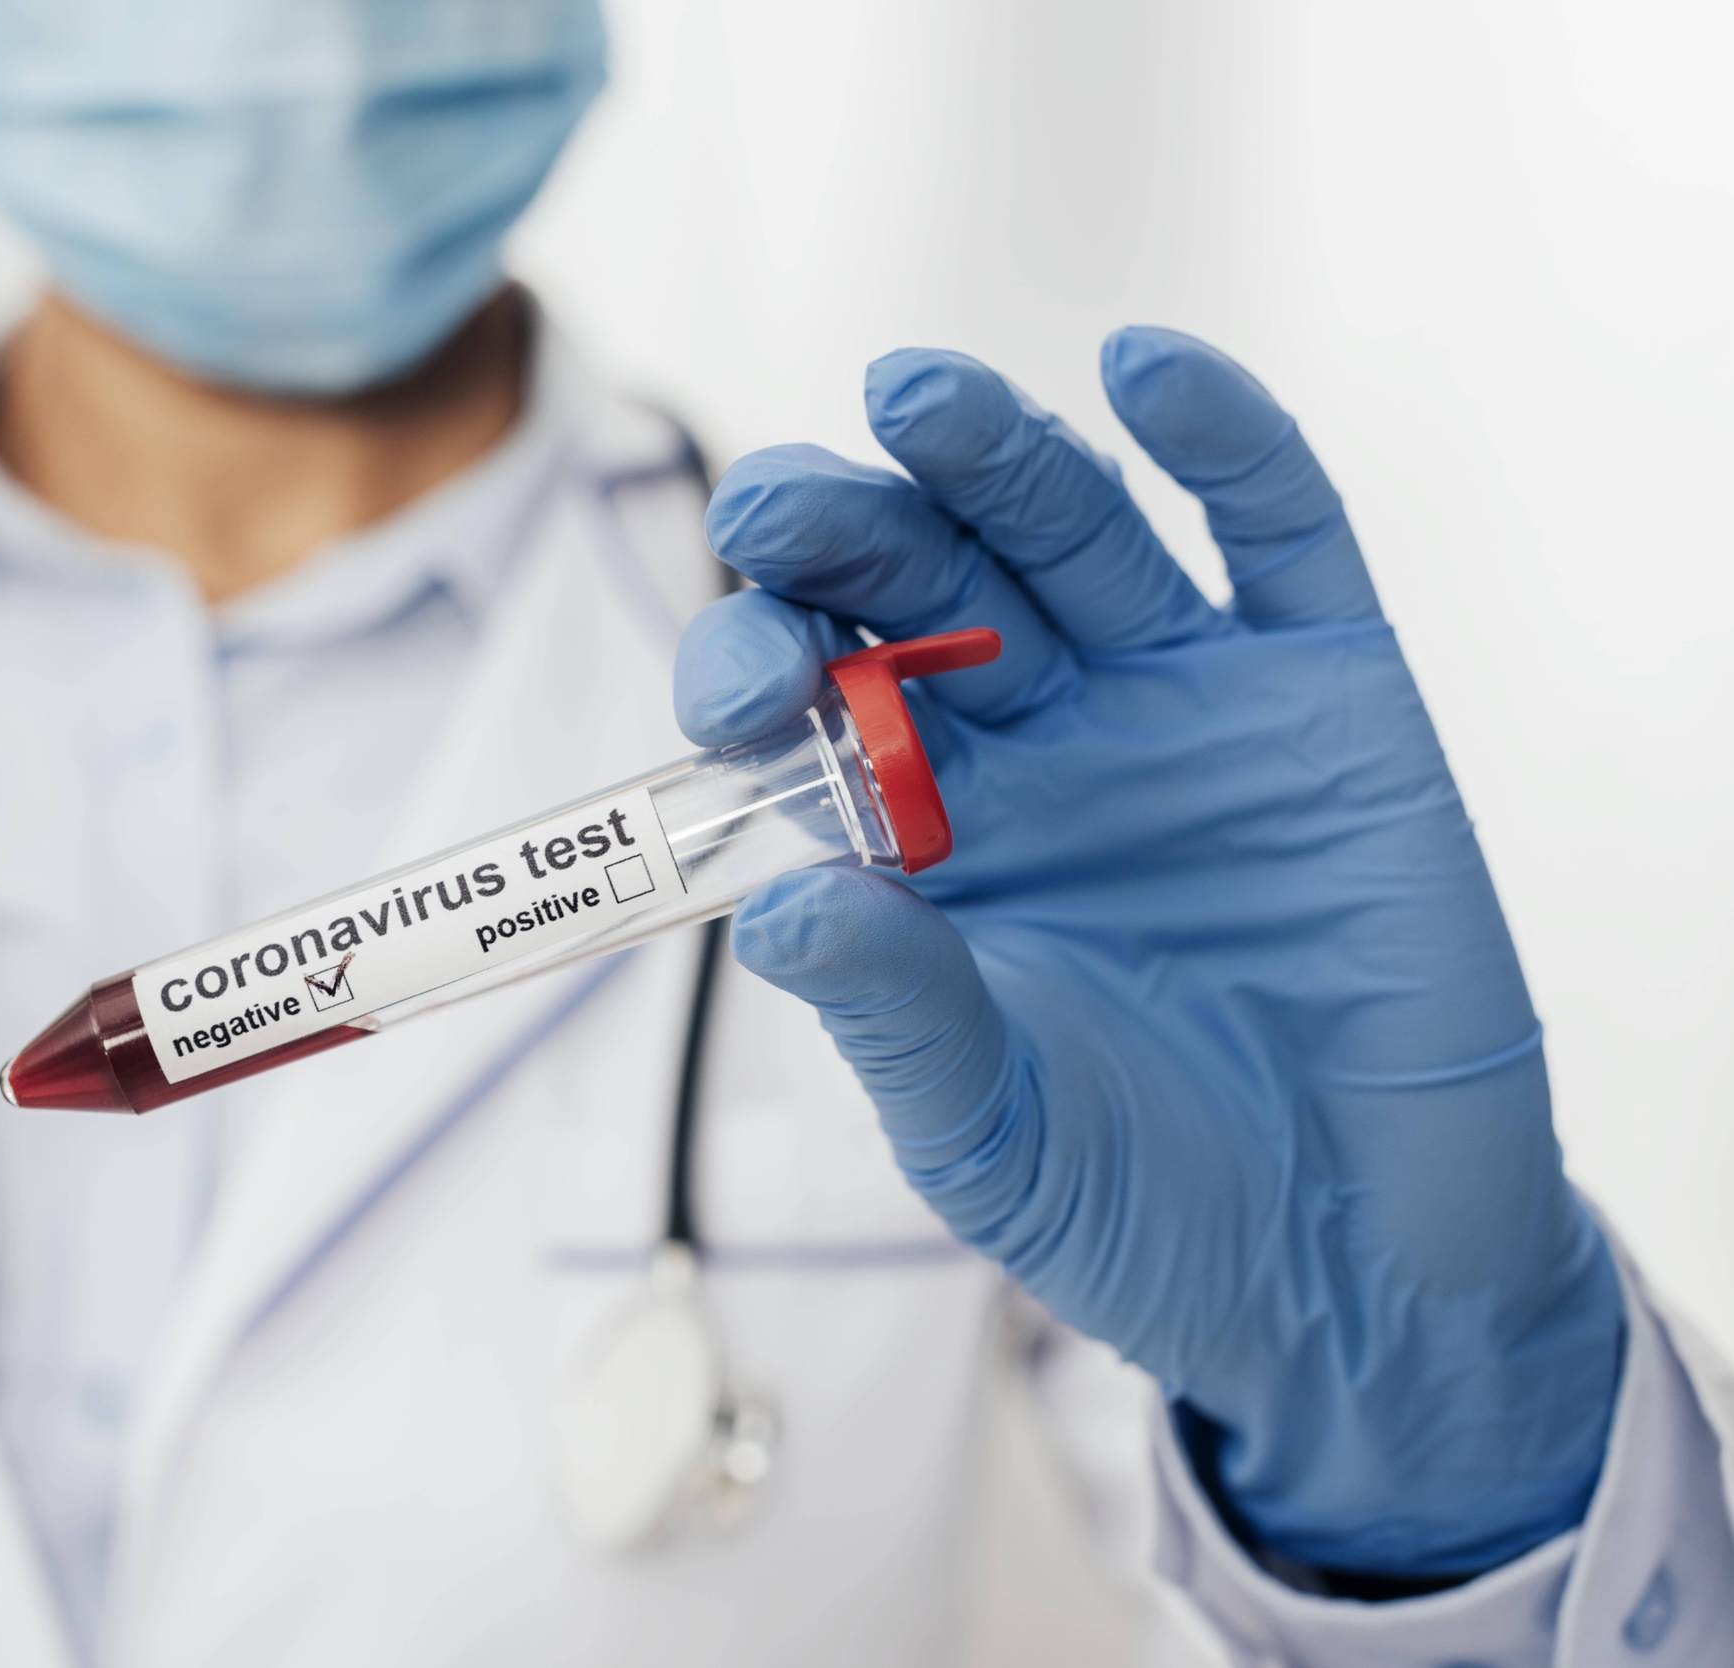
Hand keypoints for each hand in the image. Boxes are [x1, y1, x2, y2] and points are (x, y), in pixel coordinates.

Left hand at [676, 329, 1621, 1575]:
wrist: (1363, 1270)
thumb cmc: (1141, 1206)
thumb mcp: (987, 1132)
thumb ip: (893, 1012)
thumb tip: (771, 908)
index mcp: (915, 832)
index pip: (806, 701)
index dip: (757, 668)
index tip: (740, 687)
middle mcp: (1031, 740)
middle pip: (913, 584)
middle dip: (842, 531)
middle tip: (778, 506)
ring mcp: (1176, 702)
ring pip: (1067, 529)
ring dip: (991, 451)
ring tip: (914, 396)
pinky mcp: (1325, 694)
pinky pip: (1277, 536)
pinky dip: (1224, 442)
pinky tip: (1148, 370)